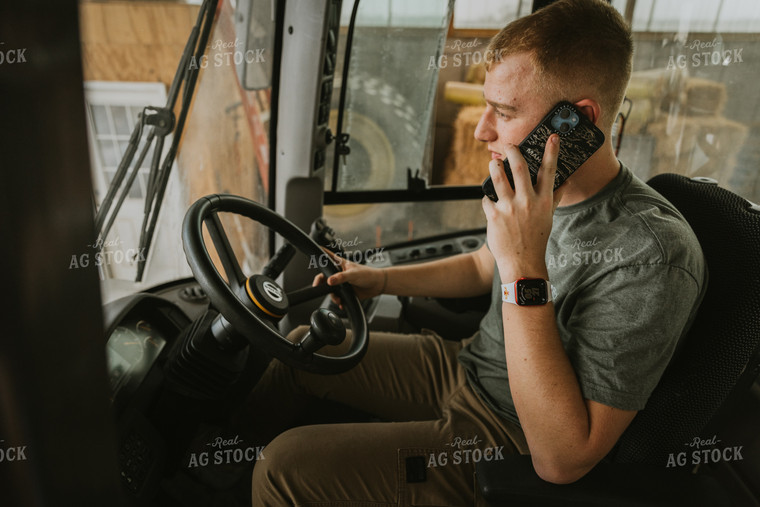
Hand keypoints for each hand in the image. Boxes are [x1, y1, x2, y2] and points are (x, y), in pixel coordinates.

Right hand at [312, 248, 385, 307]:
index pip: (326, 256)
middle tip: (317, 287)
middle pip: (324, 277)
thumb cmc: (368, 274)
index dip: (319, 254)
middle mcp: (339, 273)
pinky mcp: (345, 292)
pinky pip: (337, 297)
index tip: (311, 254)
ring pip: (330, 290)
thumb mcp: (353, 274)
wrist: (377, 285)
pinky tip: (341, 303)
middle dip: (321, 283)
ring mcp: (341, 283)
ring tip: (338, 299)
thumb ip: (341, 277)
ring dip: (333, 296)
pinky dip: (338, 301)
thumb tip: (329, 281)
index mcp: (340, 264)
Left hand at [481, 134, 564, 280]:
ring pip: (498, 177)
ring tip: (493, 163)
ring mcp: (509, 208)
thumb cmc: (536, 238)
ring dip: (494, 166)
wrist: (522, 263)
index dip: (551, 152)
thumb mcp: (548, 217)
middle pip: (519, 168)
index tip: (553, 137)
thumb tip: (565, 182)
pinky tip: (491, 204)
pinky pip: (486, 199)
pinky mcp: (494, 216)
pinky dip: (488, 199)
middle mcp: (527, 202)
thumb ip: (554, 198)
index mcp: (543, 201)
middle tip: (509, 146)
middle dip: (513, 152)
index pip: (549, 171)